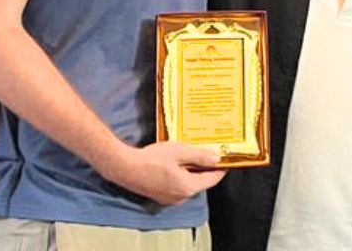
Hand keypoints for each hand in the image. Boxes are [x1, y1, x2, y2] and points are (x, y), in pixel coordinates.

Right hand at [102, 142, 226, 205]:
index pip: (212, 179)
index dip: (220, 168)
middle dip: (205, 168)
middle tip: (208, 153)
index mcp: (188, 187)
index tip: (226, 159)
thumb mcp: (179, 152)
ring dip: (192, 172)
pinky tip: (176, 164)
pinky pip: (178, 186)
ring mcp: (171, 199)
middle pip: (201, 182)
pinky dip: (181, 176)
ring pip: (189, 184)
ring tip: (191, 155)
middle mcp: (181, 197)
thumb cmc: (151, 159)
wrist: (126, 168)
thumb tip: (216, 158)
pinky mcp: (161, 197)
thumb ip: (199, 156)